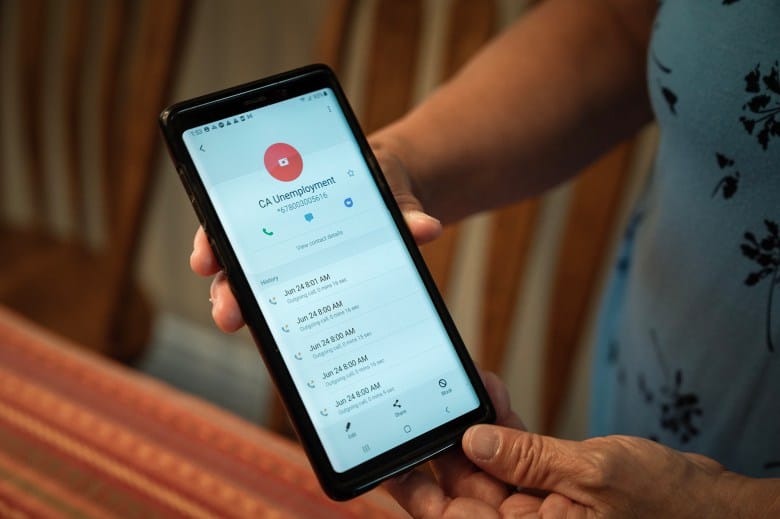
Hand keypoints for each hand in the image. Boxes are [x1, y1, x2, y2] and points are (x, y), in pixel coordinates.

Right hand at [190, 141, 441, 331]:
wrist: (392, 194)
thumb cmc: (376, 182)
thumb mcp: (387, 188)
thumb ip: (403, 209)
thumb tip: (427, 229)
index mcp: (278, 204)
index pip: (232, 221)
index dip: (212, 241)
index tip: (206, 261)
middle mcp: (275, 239)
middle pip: (237, 266)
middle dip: (227, 291)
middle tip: (229, 315)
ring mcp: (290, 266)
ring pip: (257, 292)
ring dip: (246, 312)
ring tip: (242, 330)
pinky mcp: (310, 287)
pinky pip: (291, 307)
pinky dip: (285, 326)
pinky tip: (289, 348)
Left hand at [387, 422, 741, 517]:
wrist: (711, 506)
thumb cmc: (663, 504)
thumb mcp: (589, 475)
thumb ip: (526, 460)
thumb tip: (472, 443)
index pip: (452, 516)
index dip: (418, 488)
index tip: (392, 455)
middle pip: (461, 491)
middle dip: (442, 446)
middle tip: (416, 407)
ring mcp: (539, 508)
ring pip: (487, 469)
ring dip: (473, 428)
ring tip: (460, 388)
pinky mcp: (554, 488)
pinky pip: (517, 459)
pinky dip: (505, 430)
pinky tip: (493, 398)